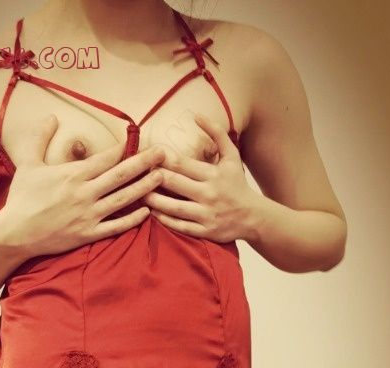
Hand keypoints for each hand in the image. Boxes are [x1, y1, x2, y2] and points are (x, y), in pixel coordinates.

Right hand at [0, 115, 165, 258]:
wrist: (14, 233)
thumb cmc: (22, 198)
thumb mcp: (28, 163)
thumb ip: (40, 138)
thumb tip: (51, 116)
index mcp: (73, 174)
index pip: (107, 157)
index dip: (125, 148)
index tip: (141, 139)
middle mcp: (85, 193)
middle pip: (122, 175)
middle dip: (145, 162)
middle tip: (164, 153)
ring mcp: (89, 215)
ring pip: (124, 199)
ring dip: (145, 187)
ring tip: (162, 177)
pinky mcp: (88, 234)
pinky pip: (116, 227)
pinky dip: (132, 219)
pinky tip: (148, 212)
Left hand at [142, 112, 255, 242]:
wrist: (253, 217)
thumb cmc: (238, 184)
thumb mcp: (232, 156)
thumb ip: (216, 133)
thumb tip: (196, 114)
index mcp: (213, 174)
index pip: (182, 164)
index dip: (162, 159)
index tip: (147, 154)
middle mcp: (209, 194)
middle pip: (175, 184)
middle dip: (154, 177)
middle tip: (136, 173)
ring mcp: (206, 214)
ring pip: (174, 207)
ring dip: (154, 201)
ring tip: (139, 194)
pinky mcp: (205, 231)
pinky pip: (180, 226)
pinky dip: (164, 220)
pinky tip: (152, 213)